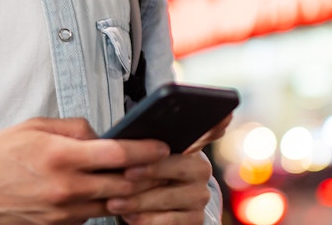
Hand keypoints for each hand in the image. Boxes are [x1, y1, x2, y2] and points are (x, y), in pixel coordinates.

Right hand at [0, 117, 170, 224]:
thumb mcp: (34, 127)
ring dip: (129, 191)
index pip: (118, 153)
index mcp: (60, 156)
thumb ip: (73, 128)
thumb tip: (102, 134)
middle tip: (160, 163)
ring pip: (112, 203)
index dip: (146, 150)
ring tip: (138, 177)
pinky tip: (106, 191)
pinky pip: (92, 214)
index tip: (162, 146)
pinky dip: (104, 203)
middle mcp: (66, 187)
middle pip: (124, 183)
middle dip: (146, 173)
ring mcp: (63, 211)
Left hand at [103, 113, 231, 224]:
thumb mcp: (135, 155)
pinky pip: (171, 221)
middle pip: (179, 166)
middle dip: (150, 170)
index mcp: (190, 146)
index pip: (208, 130)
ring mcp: (199, 195)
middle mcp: (201, 169)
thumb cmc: (136, 175)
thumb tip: (123, 134)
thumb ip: (138, 141)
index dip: (214, 124)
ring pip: (170, 196)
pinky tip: (130, 217)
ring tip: (115, 201)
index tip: (216, 117)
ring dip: (140, 200)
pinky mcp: (195, 220)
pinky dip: (147, 220)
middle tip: (126, 174)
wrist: (144, 210)